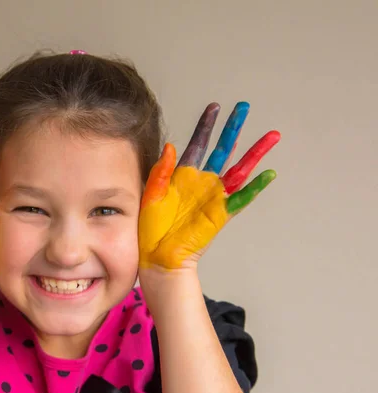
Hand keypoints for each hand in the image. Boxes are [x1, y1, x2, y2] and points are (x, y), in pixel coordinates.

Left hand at [138, 102, 279, 271]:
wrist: (158, 255)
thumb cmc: (151, 227)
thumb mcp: (151, 194)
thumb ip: (161, 171)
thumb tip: (170, 146)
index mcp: (183, 174)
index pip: (198, 143)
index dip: (206, 125)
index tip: (215, 107)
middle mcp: (202, 181)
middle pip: (222, 149)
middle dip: (233, 128)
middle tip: (244, 108)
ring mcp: (214, 196)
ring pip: (239, 168)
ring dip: (254, 152)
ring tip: (271, 136)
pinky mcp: (221, 213)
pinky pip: (242, 198)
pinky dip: (255, 187)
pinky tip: (268, 174)